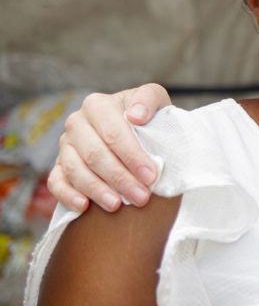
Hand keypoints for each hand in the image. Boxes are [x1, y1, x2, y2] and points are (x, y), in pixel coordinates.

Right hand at [49, 84, 170, 212]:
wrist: (136, 129)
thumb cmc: (147, 115)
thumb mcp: (155, 99)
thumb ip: (149, 99)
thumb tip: (136, 115)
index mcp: (97, 105)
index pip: (113, 133)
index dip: (132, 156)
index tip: (151, 176)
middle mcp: (76, 123)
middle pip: (95, 154)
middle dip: (119, 178)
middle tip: (141, 197)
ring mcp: (65, 145)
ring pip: (75, 170)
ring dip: (97, 190)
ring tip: (117, 206)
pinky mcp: (59, 166)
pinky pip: (56, 182)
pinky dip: (67, 195)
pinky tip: (84, 207)